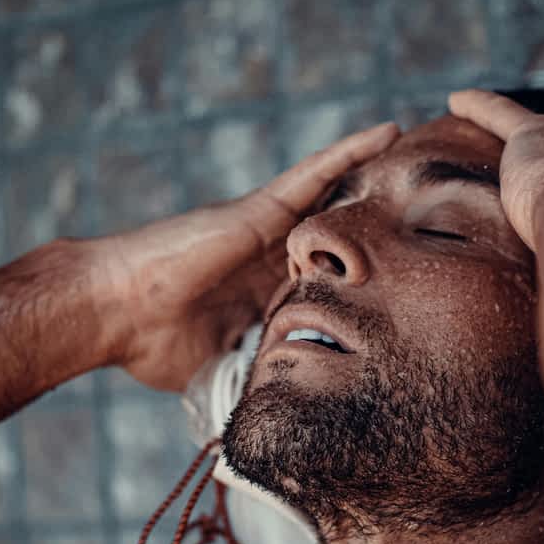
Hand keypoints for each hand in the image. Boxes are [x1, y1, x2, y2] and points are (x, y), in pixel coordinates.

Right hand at [87, 122, 399, 390]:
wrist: (115, 315)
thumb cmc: (153, 345)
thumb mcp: (222, 369)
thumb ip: (253, 375)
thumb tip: (275, 410)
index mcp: (264, 293)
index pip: (323, 279)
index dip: (358, 273)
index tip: (401, 278)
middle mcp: (270, 256)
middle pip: (336, 233)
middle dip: (377, 222)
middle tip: (429, 209)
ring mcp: (266, 230)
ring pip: (333, 196)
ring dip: (373, 177)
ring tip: (418, 158)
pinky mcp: (259, 210)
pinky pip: (313, 175)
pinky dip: (349, 152)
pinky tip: (386, 134)